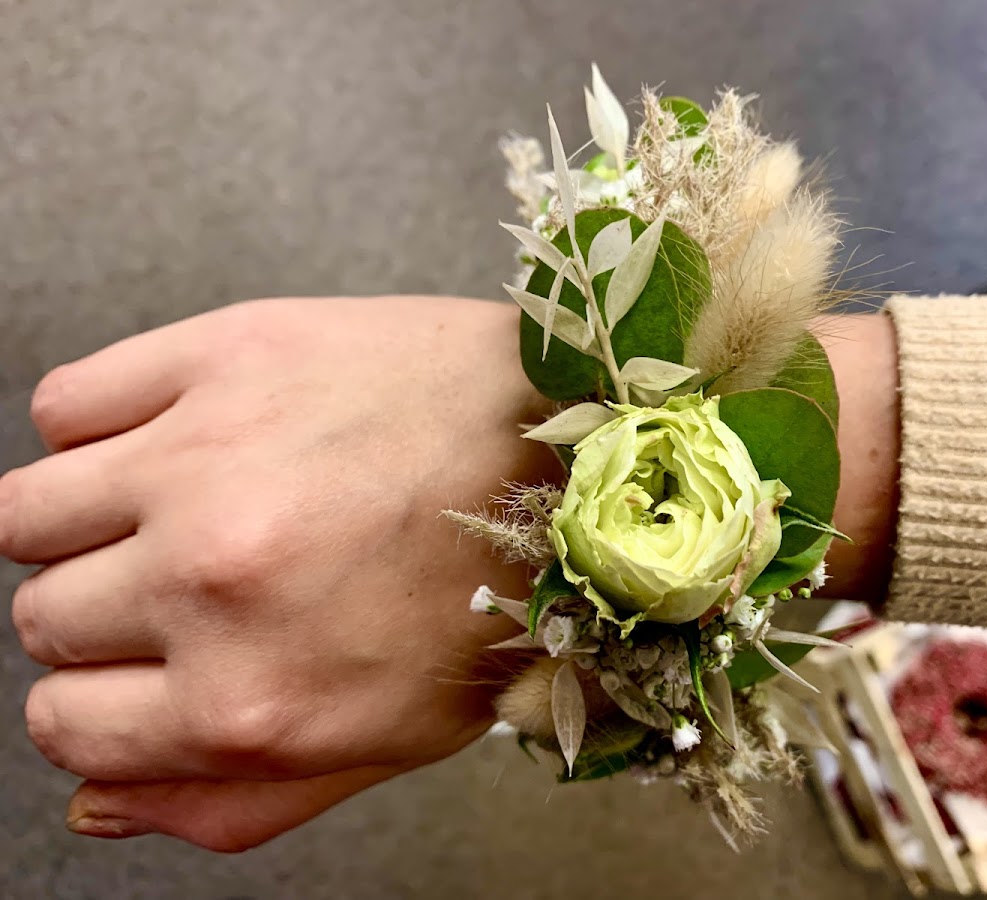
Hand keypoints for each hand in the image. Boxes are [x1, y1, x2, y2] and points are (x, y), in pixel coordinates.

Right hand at [4, 296, 548, 849]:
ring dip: (86, 523)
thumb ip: (234, 803)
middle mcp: (212, 585)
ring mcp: (207, 460)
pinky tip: (175, 441)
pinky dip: (99, 427)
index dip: (105, 703)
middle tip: (198, 582)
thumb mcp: (391, 742)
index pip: (68, 726)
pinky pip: (68, 402)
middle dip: (112, 616)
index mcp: (251, 702)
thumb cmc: (494, 594)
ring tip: (174, 509)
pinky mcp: (225, 356)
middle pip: (46, 621)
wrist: (574, 444)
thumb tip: (99, 804)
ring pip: (30, 514)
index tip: (147, 668)